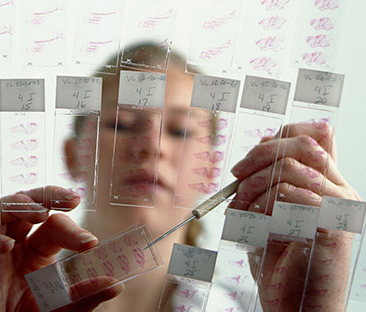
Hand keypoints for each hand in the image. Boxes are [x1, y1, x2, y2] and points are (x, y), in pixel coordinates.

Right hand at [0, 186, 123, 311]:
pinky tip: (7, 245)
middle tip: (70, 198)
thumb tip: (115, 284)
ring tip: (41, 212)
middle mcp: (12, 242)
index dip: (72, 229)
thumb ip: (83, 297)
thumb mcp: (59, 309)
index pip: (53, 225)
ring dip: (19, 204)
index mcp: (34, 250)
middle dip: (47, 195)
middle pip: (25, 203)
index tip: (90, 243)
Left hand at [229, 122, 359, 310]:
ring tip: (240, 212)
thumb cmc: (281, 264)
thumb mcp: (270, 214)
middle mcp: (339, 192)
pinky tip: (255, 228)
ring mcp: (338, 209)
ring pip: (290, 169)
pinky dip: (261, 208)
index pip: (317, 135)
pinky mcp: (331, 226)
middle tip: (236, 178)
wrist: (297, 308)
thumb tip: (264, 142)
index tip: (250, 160)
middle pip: (303, 144)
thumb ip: (273, 180)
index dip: (281, 136)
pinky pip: (290, 196)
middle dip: (260, 155)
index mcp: (328, 186)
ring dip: (253, 187)